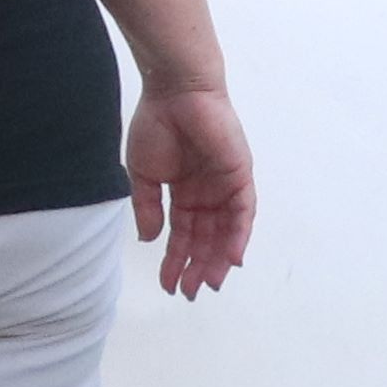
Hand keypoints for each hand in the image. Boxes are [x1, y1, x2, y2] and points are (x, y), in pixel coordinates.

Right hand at [130, 81, 254, 297]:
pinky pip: (243, 213)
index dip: (174, 260)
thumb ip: (147, 207)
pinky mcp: (240, 176)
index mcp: (183, 193)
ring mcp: (225, 187)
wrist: (175, 93)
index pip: (181, 234)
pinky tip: (231, 259)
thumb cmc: (156, 125)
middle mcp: (207, 194)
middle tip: (189, 293)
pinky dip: (238, 236)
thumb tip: (148, 239)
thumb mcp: (143, 174)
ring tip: (208, 283)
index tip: (167, 284)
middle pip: (205, 239)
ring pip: (225, 232)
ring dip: (217, 259)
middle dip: (197, 267)